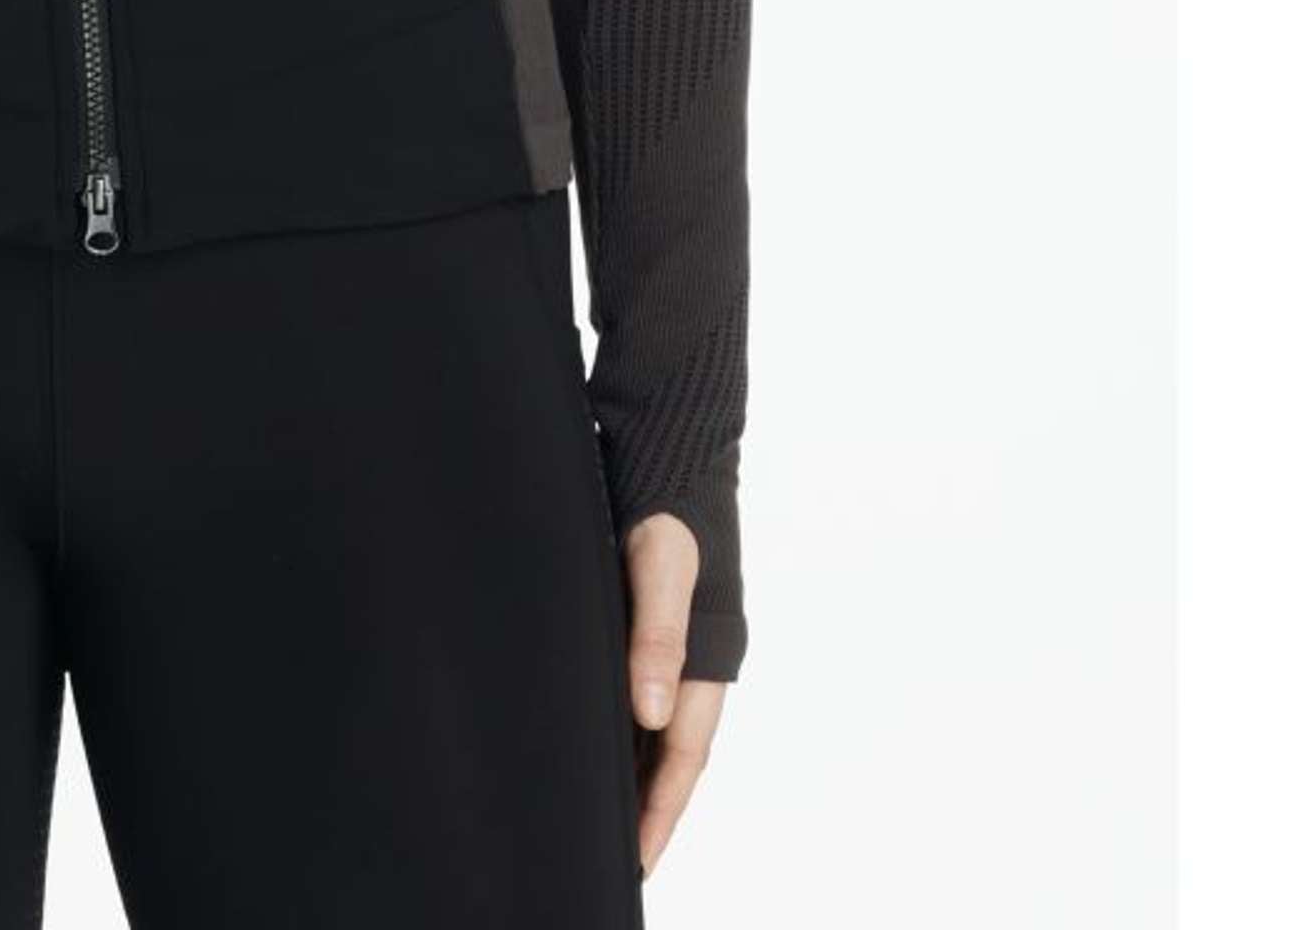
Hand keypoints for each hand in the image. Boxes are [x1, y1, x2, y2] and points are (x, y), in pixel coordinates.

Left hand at [619, 508, 726, 879]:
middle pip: (669, 753)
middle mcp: (694, 659)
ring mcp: (671, 639)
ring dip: (633, 770)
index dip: (659, 812)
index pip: (682, 757)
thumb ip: (657, 634)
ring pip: (653, 725)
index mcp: (707, 658)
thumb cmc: (669, 499)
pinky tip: (593, 735)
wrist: (672, 438)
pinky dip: (621, 723)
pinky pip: (636, 687)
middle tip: (617, 860)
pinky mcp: (646, 616)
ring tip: (602, 816)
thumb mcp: (662, 563)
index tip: (637, 863)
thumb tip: (649, 711)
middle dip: (647, 807)